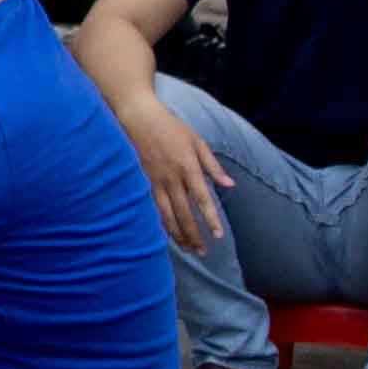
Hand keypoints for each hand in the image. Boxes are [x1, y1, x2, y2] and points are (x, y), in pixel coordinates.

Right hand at [114, 93, 227, 255]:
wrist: (137, 116)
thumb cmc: (170, 126)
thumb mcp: (197, 141)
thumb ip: (212, 165)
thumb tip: (230, 185)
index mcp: (188, 167)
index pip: (202, 199)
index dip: (211, 219)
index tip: (218, 235)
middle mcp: (171, 178)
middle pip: (184, 214)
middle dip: (194, 235)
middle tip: (202, 251)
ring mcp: (154, 182)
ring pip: (166, 215)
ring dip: (177, 234)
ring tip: (187, 249)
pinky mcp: (141, 182)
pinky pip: (151, 209)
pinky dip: (160, 224)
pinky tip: (166, 234)